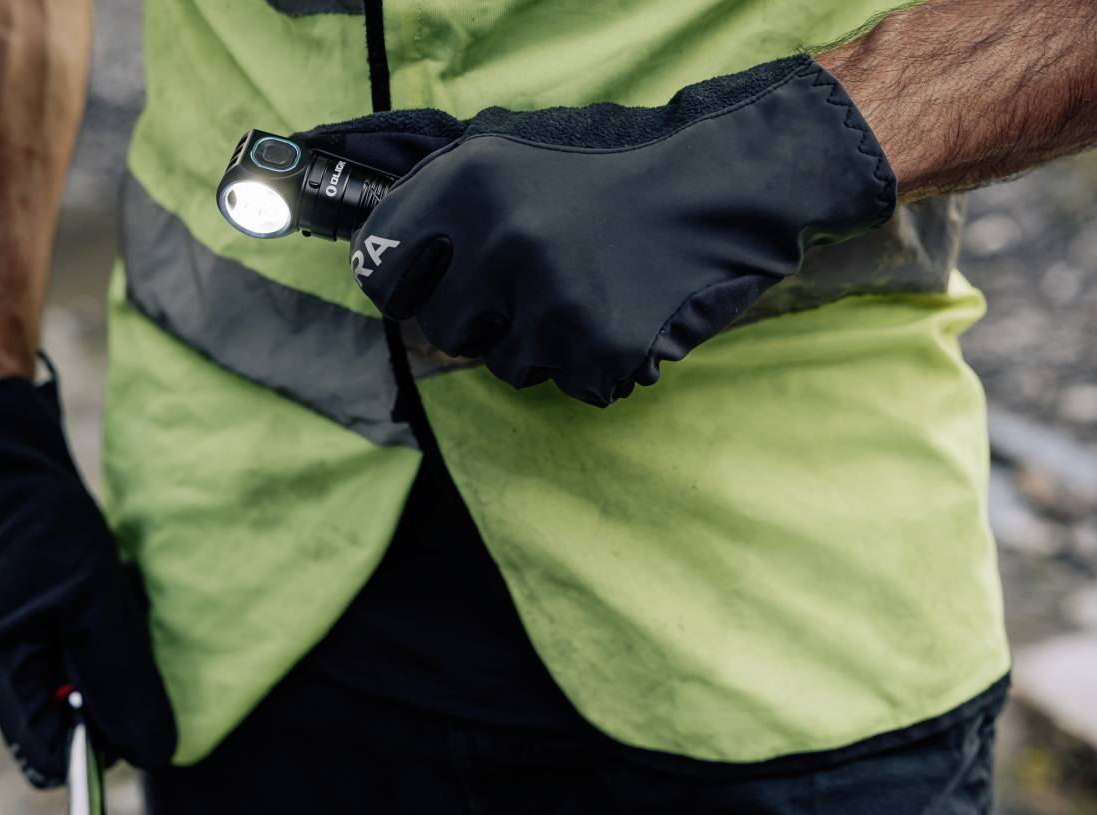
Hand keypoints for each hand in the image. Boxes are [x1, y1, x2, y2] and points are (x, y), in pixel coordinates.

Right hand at [0, 368, 175, 785]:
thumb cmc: (39, 524)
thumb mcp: (96, 603)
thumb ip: (123, 682)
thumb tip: (154, 753)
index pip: (54, 763)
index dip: (101, 744)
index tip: (130, 693)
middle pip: (60, 730)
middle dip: (102, 698)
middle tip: (117, 635)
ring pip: (62, 694)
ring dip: (96, 664)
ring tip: (100, 608)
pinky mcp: (5, 632)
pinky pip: (55, 661)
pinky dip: (83, 641)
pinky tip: (88, 598)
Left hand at [302, 56, 894, 405]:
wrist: (723, 184)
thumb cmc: (611, 167)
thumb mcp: (510, 151)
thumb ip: (439, 199)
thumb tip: (373, 256)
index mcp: (467, 185)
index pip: (380, 268)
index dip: (401, 283)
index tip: (425, 285)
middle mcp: (502, 242)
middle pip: (440, 329)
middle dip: (477, 317)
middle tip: (528, 285)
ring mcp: (554, 302)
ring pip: (504, 365)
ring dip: (535, 341)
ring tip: (583, 290)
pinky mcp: (601, 350)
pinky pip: (565, 382)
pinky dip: (586, 359)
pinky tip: (618, 311)